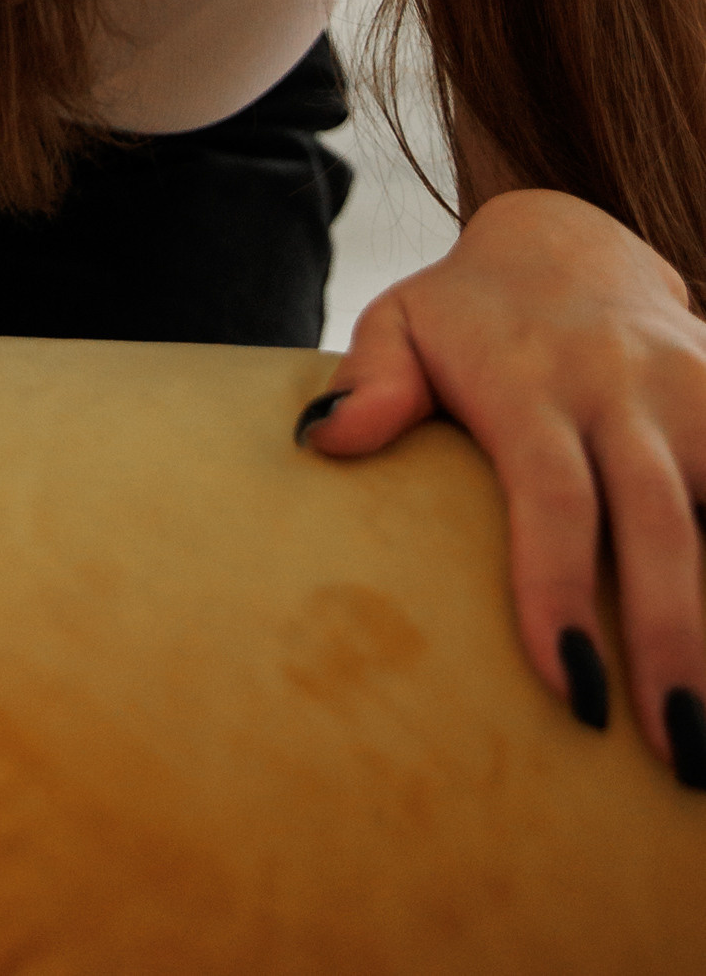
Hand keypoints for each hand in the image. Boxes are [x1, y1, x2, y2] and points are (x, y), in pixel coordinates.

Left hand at [298, 186, 705, 780]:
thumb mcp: (402, 324)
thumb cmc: (469, 316)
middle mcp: (623, 387)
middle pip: (658, 520)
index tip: (571, 691)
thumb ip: (371, 380)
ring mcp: (690, 391)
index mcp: (532, 381)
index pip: (552, 495)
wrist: (570, 241)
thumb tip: (324, 440)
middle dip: (675, 638)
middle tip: (679, 750)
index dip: (560, 590)